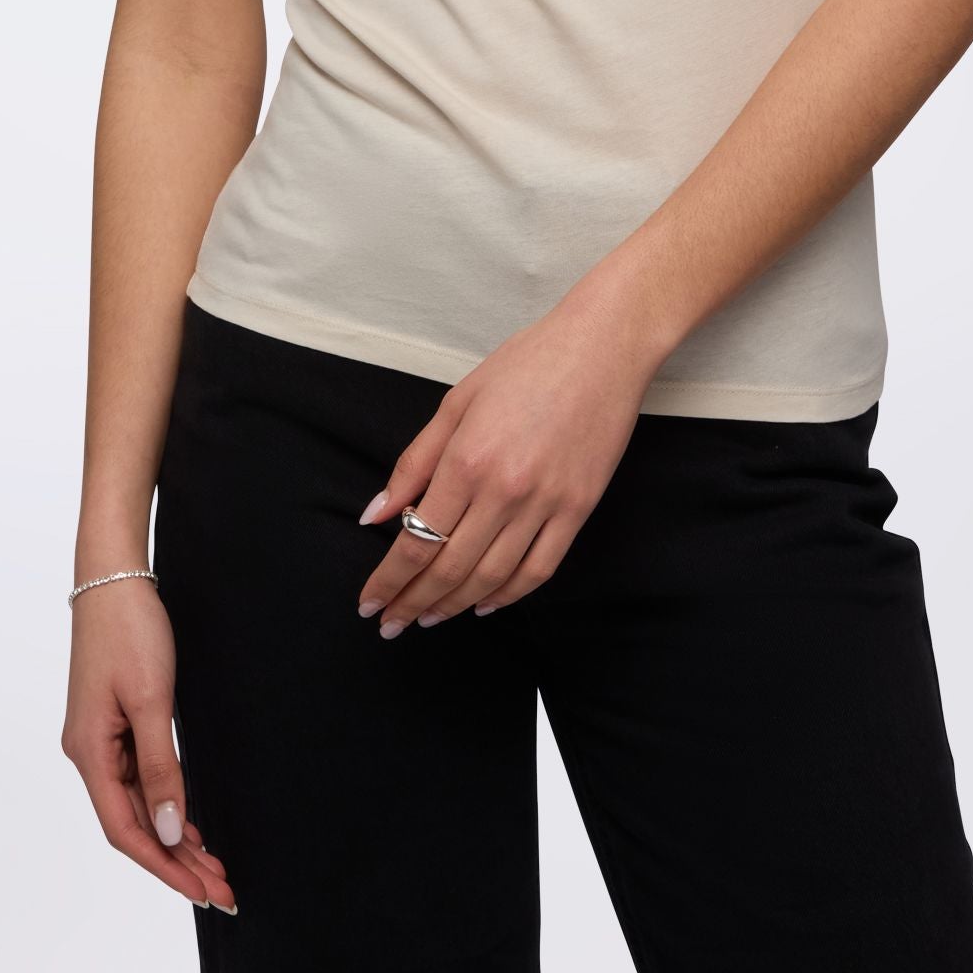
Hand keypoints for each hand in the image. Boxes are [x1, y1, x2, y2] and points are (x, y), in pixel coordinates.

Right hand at [62, 577, 237, 914]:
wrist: (114, 577)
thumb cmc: (130, 630)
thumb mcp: (151, 699)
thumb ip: (161, 766)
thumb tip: (171, 830)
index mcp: (89, 753)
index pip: (126, 830)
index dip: (163, 866)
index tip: (201, 892)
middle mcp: (90, 754)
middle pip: (135, 824)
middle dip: (177, 862)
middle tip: (222, 891)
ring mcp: (101, 740)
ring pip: (140, 805)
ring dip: (176, 838)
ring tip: (215, 868)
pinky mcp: (116, 725)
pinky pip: (141, 779)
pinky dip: (168, 804)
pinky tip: (191, 824)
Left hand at [354, 294, 656, 635]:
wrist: (602, 347)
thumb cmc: (526, 363)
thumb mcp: (457, 401)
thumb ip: (415, 462)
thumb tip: (375, 514)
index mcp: (467, 460)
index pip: (416, 540)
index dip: (389, 580)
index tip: (370, 604)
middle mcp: (504, 490)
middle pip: (450, 568)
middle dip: (413, 602)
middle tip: (391, 625)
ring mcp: (546, 504)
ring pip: (492, 577)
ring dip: (454, 606)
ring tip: (428, 618)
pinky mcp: (579, 509)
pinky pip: (539, 569)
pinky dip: (509, 596)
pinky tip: (485, 604)